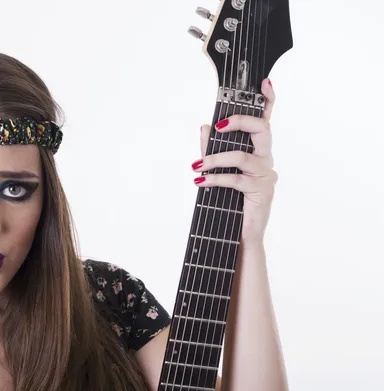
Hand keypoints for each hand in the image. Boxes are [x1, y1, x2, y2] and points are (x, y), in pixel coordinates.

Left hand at [191, 78, 276, 244]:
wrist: (240, 233)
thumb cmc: (230, 199)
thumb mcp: (218, 170)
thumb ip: (211, 149)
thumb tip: (204, 126)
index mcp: (257, 149)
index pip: (265, 119)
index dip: (268, 100)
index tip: (265, 82)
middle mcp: (266, 158)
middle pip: (261, 129)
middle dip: (239, 121)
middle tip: (219, 126)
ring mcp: (265, 174)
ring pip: (242, 156)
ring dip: (215, 159)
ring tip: (197, 166)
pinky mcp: (261, 190)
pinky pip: (236, 179)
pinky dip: (215, 179)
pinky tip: (201, 181)